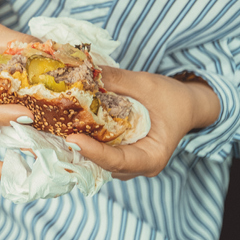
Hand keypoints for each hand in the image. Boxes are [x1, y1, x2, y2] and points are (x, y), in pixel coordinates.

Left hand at [65, 66, 219, 179]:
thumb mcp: (146, 84)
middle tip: (53, 131)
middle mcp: (138, 167)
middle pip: (103, 164)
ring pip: (97, 161)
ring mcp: (127, 164)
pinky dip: (83, 139)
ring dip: (77, 145)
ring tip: (55, 127)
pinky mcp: (118, 154)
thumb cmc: (172, 97)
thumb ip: (116, 80)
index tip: (72, 139)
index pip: (119, 162)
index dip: (94, 152)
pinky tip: (65, 125)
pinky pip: (97, 152)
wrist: (186, 105)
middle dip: (79, 149)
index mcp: (152, 157)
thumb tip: (83, 72)